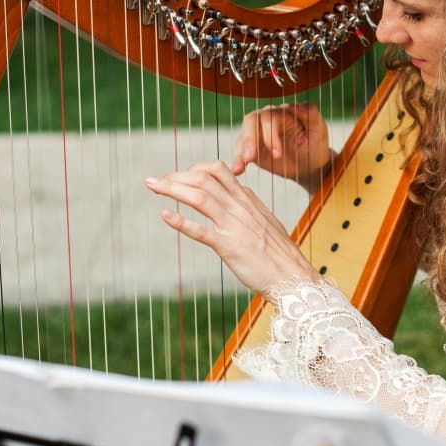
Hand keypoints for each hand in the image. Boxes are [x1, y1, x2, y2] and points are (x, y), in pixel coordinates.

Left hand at [145, 161, 315, 295]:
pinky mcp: (229, 246)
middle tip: (155, 180)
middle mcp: (239, 207)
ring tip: (153, 186)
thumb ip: (251, 205)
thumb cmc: (279, 253)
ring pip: (200, 197)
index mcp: (247, 199)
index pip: (217, 170)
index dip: (193, 169)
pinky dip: (181, 221)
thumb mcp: (266, 220)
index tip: (179, 176)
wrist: (293, 275)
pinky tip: (165, 215)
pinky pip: (201, 230)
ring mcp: (233, 225)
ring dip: (172, 189)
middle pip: (203, 179)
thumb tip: (242, 192)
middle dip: (175, 176)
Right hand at [232, 103, 333, 190]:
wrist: (311, 164)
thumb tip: (293, 105)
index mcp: (282, 112)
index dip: (270, 135)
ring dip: (240, 151)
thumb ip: (310, 113)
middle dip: (250, 140)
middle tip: (250, 158)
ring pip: (243, 136)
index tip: (278, 155)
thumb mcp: (319, 130)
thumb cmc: (316, 144)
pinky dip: (237, 160)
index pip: (269, 117)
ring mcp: (257, 133)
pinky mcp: (252, 148)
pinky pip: (240, 151)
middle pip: (251, 122)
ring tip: (239, 168)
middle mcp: (266, 119)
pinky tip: (236, 170)